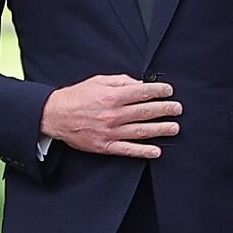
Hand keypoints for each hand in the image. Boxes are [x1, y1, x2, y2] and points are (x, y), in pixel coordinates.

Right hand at [39, 74, 180, 157]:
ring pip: (141, 131)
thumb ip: (121, 81)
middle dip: (165, 110)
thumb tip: (141, 84)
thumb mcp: (99, 81)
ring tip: (174, 127)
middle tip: (178, 109)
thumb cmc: (77, 97)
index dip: (159, 91)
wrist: (54, 115)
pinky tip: (156, 151)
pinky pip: (128, 150)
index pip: (143, 93)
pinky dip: (143, 151)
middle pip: (146, 112)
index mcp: (112, 97)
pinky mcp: (105, 146)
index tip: (169, 91)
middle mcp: (113, 115)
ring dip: (160, 129)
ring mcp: (110, 132)